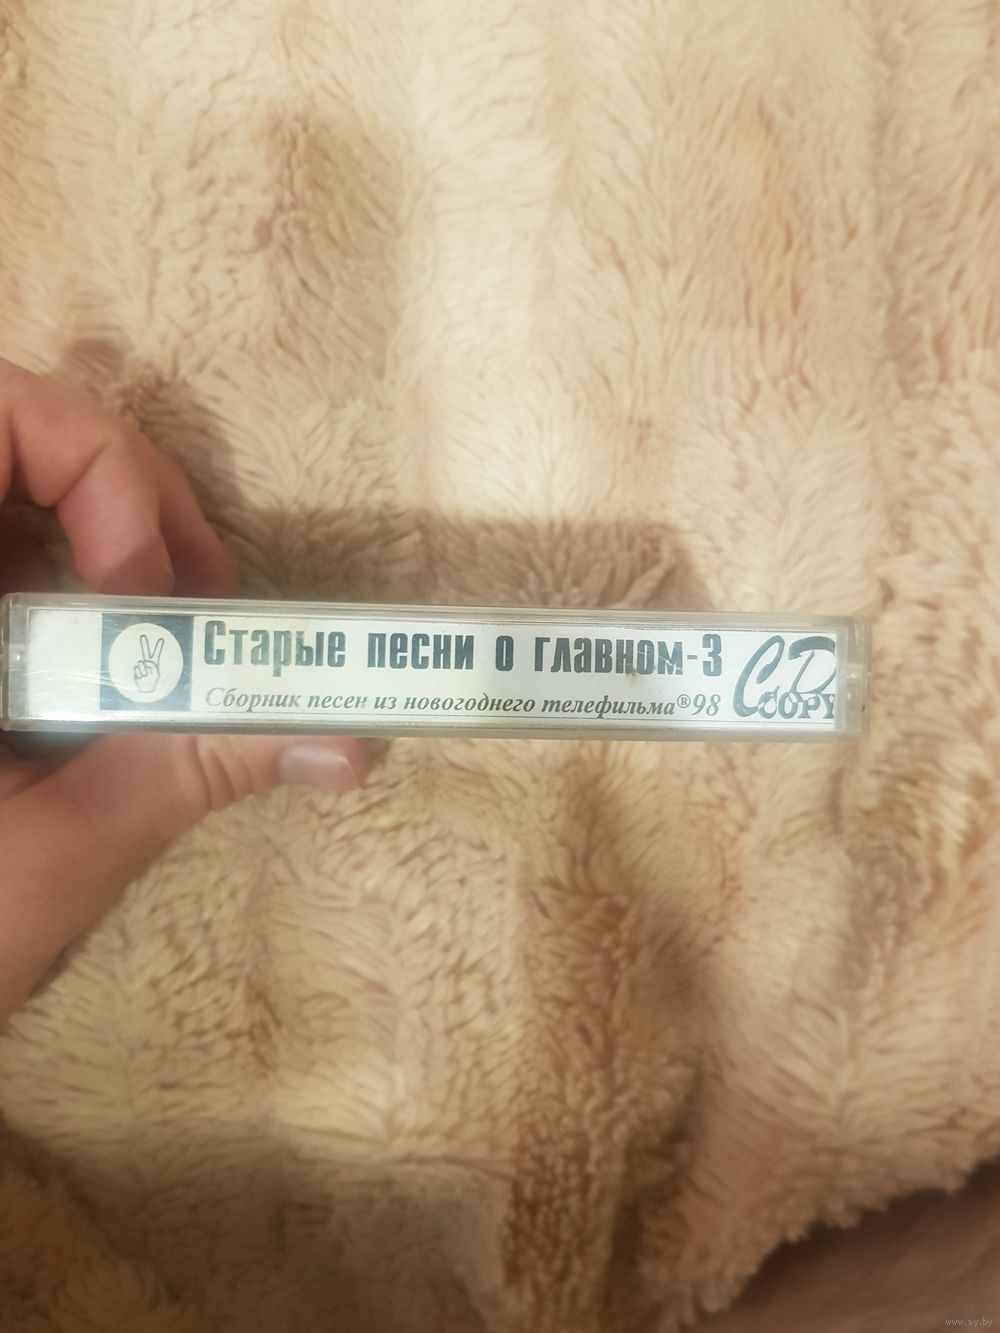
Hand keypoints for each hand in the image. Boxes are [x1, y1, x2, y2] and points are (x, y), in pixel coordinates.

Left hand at [0, 359, 366, 1022]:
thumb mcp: (58, 853)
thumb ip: (189, 768)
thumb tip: (347, 738)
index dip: (86, 463)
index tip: (143, 589)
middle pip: (17, 442)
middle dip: (125, 497)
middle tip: (195, 598)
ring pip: (25, 500)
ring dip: (114, 544)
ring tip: (175, 641)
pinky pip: (21, 565)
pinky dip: (86, 592)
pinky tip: (121, 671)